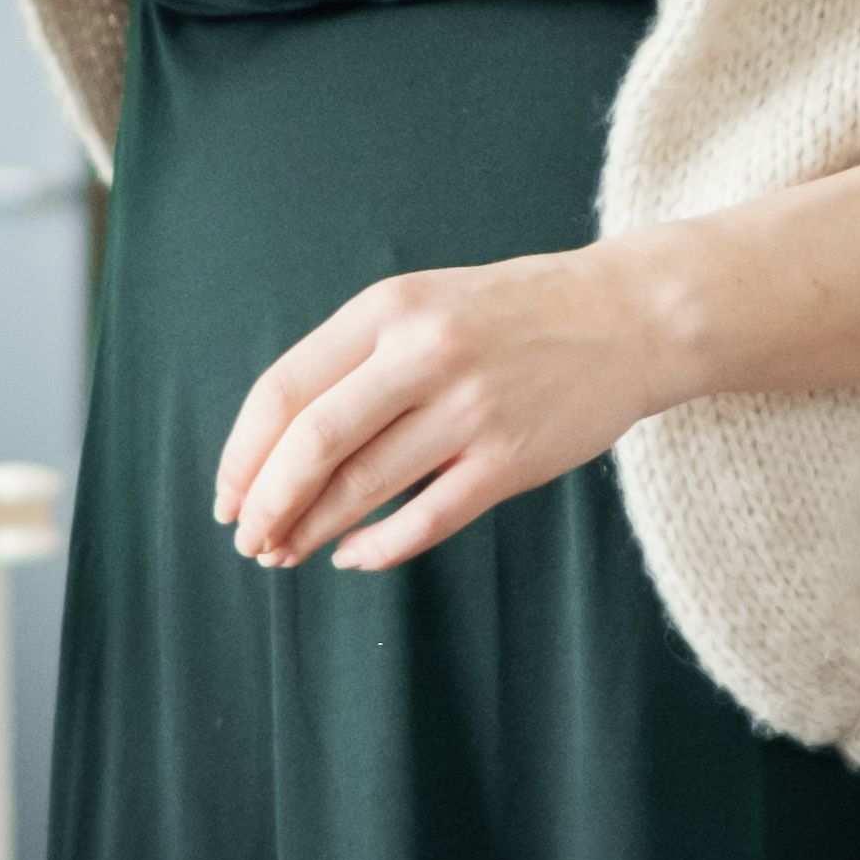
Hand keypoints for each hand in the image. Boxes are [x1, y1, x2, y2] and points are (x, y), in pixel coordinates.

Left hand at [215, 248, 679, 572]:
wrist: (632, 317)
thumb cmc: (516, 314)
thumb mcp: (425, 303)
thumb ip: (357, 358)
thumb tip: (277, 445)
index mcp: (390, 309)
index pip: (284, 389)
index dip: (243, 453)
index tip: (227, 495)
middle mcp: (424, 355)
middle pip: (313, 443)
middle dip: (267, 503)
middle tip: (247, 541)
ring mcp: (471, 409)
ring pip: (363, 488)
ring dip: (312, 530)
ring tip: (285, 554)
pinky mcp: (512, 460)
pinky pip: (427, 519)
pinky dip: (379, 547)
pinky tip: (355, 556)